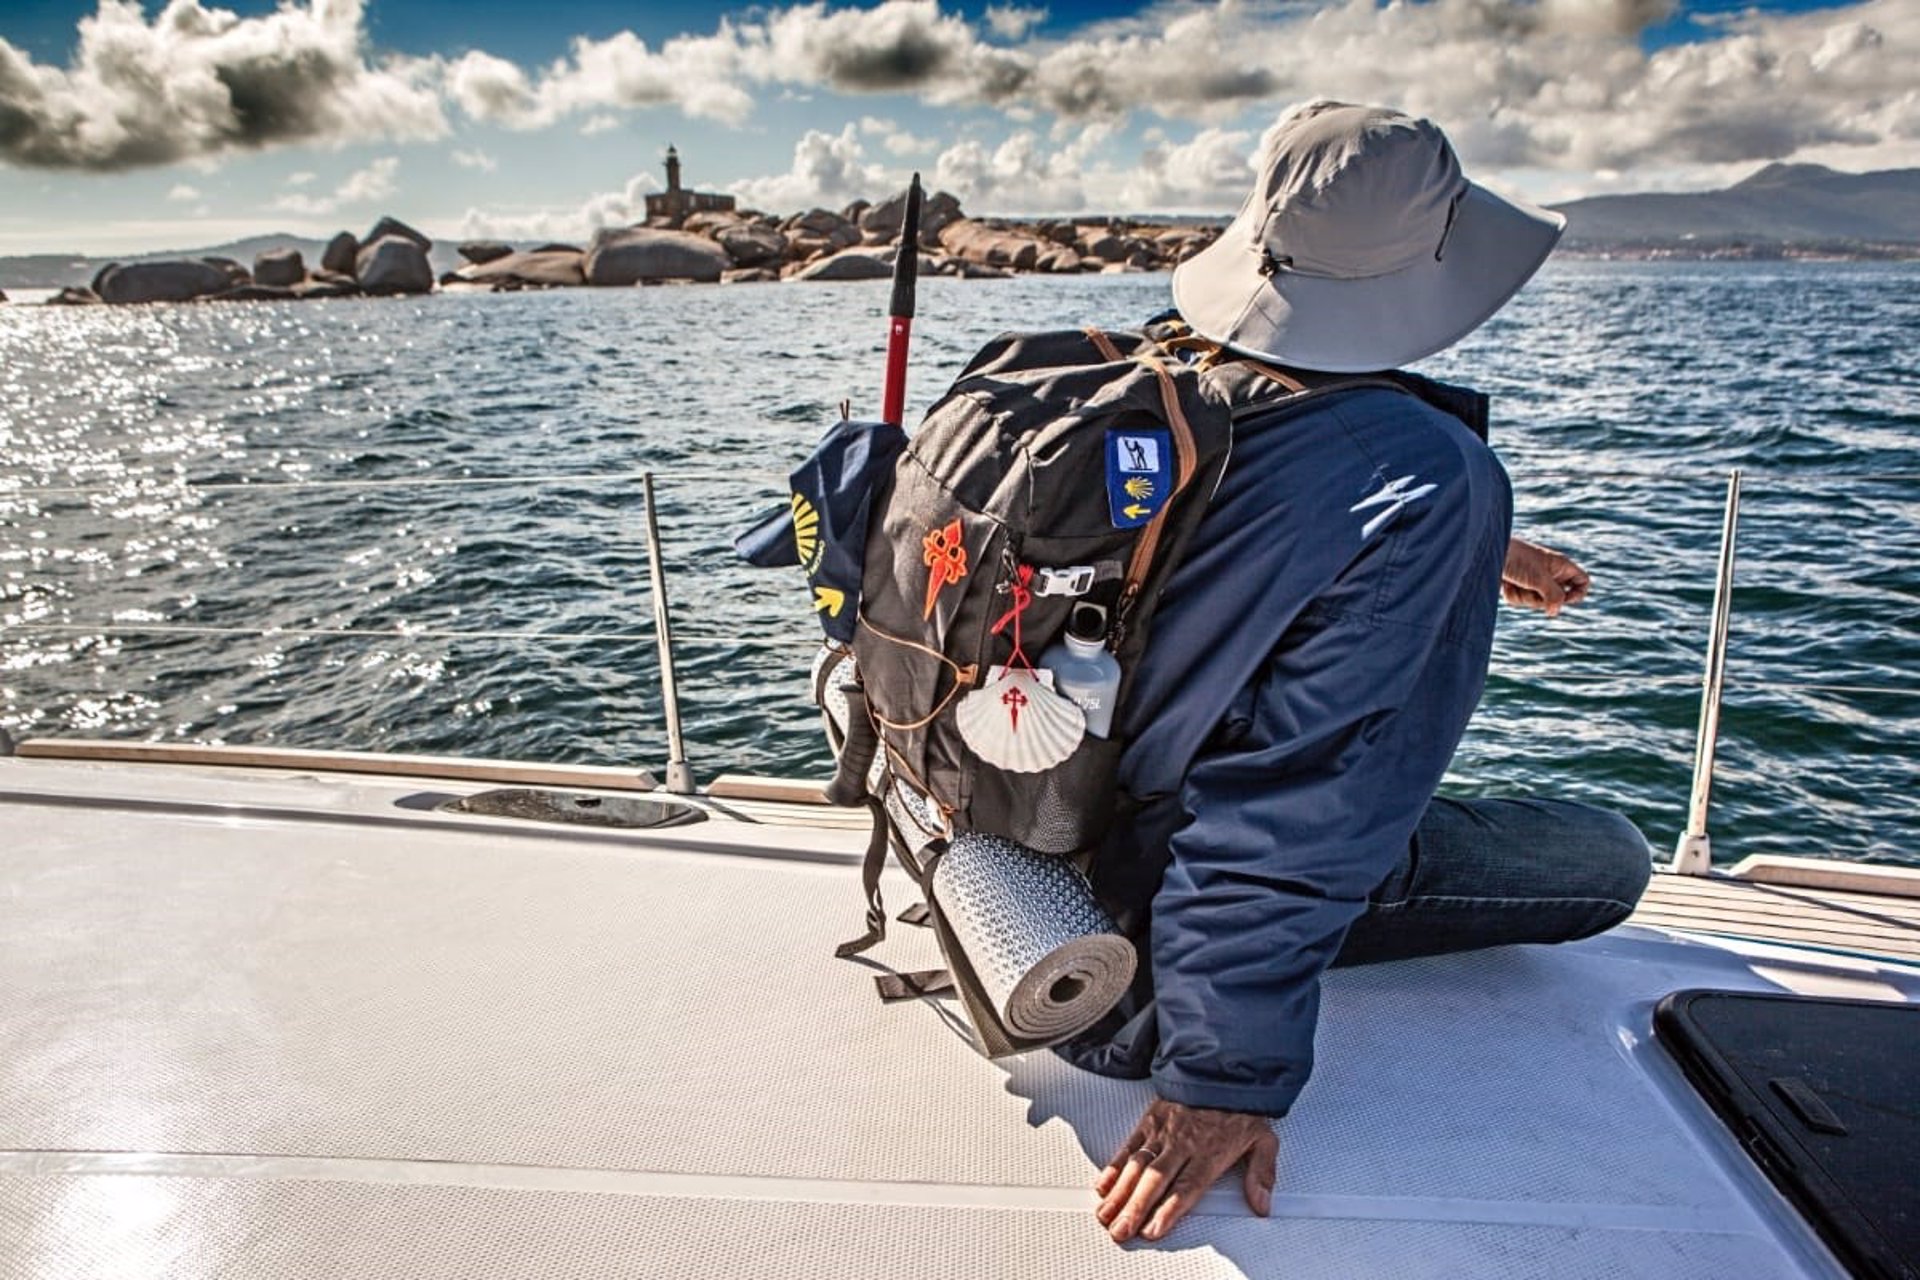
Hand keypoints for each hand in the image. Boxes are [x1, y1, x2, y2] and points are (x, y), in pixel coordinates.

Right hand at [1094, 1098, 1277, 1243]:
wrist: (1224, 1065)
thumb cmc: (1240, 1105)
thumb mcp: (1263, 1138)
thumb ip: (1262, 1173)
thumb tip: (1262, 1204)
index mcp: (1210, 1151)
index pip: (1185, 1187)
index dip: (1167, 1210)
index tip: (1152, 1229)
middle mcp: (1183, 1143)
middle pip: (1155, 1181)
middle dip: (1135, 1208)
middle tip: (1120, 1230)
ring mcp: (1163, 1131)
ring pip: (1137, 1166)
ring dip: (1120, 1193)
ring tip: (1106, 1214)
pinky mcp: (1150, 1120)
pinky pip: (1129, 1145)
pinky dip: (1114, 1166)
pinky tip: (1105, 1185)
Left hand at [1502, 537, 1589, 616]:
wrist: (1489, 551)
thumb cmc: (1517, 558)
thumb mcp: (1538, 578)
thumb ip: (1552, 595)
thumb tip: (1555, 611)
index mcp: (1561, 566)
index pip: (1582, 582)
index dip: (1578, 593)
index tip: (1565, 599)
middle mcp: (1549, 574)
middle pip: (1556, 600)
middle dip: (1541, 598)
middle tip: (1531, 586)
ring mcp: (1533, 582)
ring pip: (1535, 603)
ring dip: (1523, 596)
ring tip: (1516, 581)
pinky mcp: (1517, 587)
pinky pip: (1520, 601)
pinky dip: (1512, 595)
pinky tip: (1506, 583)